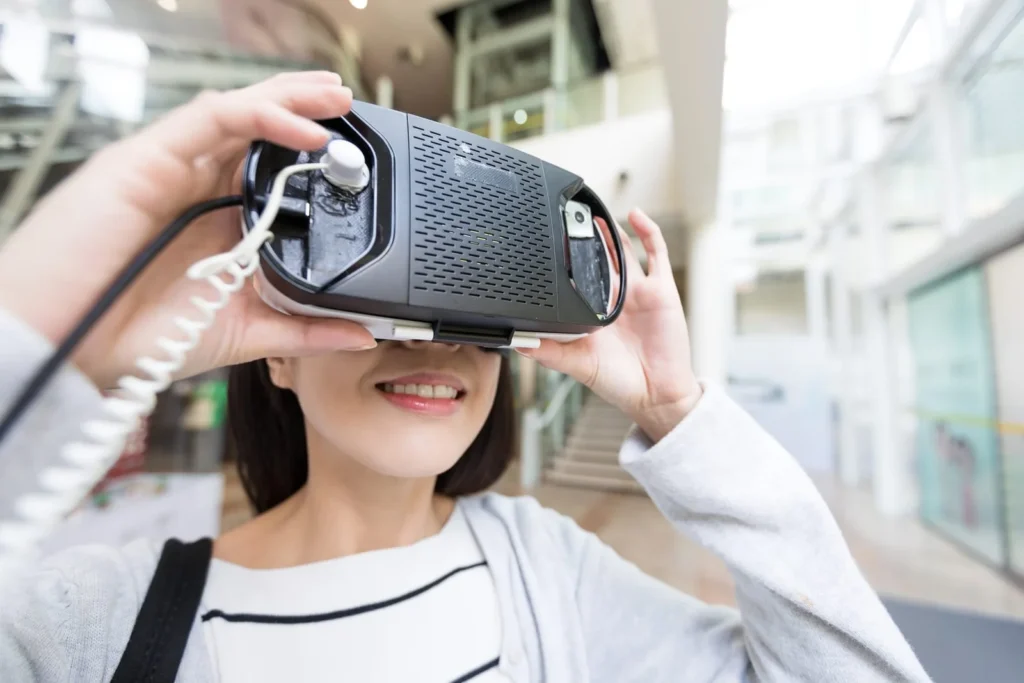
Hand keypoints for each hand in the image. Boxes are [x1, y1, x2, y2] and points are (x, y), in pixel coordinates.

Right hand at [0, 72, 374, 389]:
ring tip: (334, 97)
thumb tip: (363, 333)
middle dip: (306, 107)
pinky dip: (260, 115)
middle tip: (349, 101)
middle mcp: (196, 186)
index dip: (311, 152)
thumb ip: (303, 330)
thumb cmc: (138, 338)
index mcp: (218, 219)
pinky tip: (302, 131)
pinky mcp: (147, 158)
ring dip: (291, 98)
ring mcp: (172, 168)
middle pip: (258, 128)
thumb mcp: (243, 334)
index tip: (357, 156)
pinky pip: (210, 118)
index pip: (270, 167)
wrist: (69, 351)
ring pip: (238, 110)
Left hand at [519, 209, 701, 441]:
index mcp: (594, 313)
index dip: (565, 261)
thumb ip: (550, 353)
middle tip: (568, 220)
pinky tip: (635, 216)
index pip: (577, 278)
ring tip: (595, 213)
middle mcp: (615, 299)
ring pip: (625, 251)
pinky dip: (648, 231)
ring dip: (612, 232)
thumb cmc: (619, 382)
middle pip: (599, 260)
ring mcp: (639, 292)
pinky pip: (657, 253)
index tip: (548, 245)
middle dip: (586, 240)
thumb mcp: (577, 365)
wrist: (656, 394)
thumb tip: (519, 342)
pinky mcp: (662, 290)